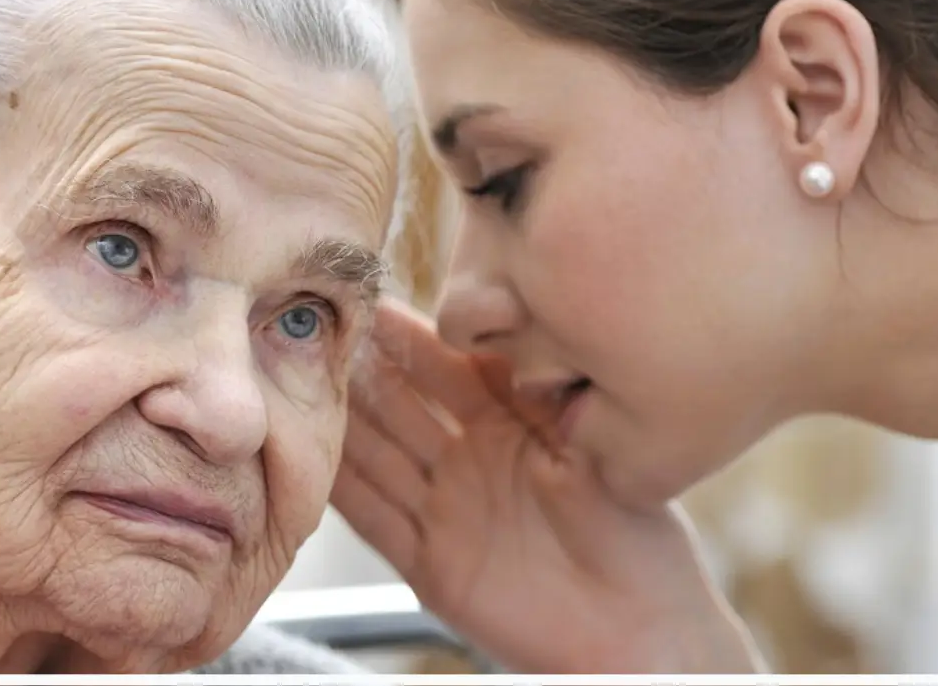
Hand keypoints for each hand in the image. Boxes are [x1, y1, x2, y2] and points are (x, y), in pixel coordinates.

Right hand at [331, 298, 760, 673]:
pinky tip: (307, 460)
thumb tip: (504, 330)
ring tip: (296, 382)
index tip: (370, 303)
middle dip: (361, 370)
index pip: (450, 368)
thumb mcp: (592, 449)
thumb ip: (540, 395)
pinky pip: (376, 521)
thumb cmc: (641, 540)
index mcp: (513, 426)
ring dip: (342, 424)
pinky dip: (340, 494)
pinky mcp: (433, 567)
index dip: (412, 338)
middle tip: (315, 331)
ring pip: (378, 458)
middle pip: (403, 408)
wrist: (641, 635)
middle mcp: (473, 463)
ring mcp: (449, 513)